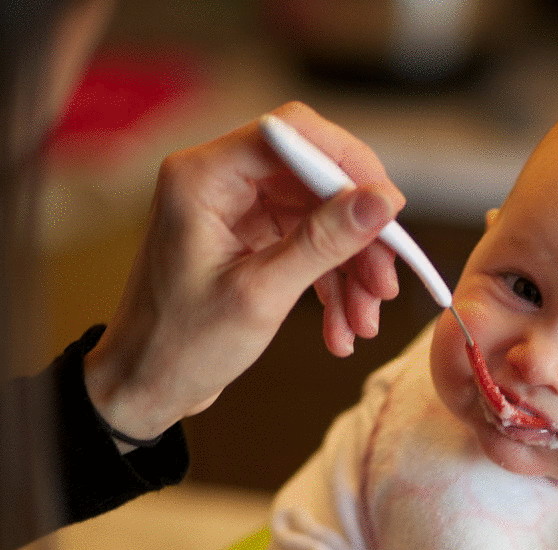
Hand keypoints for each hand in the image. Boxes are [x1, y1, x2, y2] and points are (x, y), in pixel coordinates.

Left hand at [83, 101, 404, 448]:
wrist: (146, 386)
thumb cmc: (181, 345)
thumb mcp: (261, 294)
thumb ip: (323, 242)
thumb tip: (381, 201)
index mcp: (204, 177)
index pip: (294, 134)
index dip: (350, 165)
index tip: (390, 212)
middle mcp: (220, 182)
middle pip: (317, 179)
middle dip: (358, 235)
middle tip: (384, 284)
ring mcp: (238, 210)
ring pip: (322, 217)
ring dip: (351, 270)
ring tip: (363, 323)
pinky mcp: (252, 237)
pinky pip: (310, 245)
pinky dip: (332, 284)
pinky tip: (342, 328)